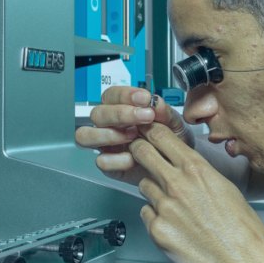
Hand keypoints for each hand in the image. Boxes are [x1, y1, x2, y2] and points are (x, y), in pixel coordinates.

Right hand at [75, 86, 192, 185]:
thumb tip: (156, 102)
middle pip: (97, 114)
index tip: (145, 98)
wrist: (177, 166)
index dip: (125, 95)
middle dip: (120, 114)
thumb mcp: (174, 123)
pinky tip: (133, 158)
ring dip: (109, 134)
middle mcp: (109, 125)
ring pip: (86, 136)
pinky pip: (101, 161)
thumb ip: (165, 112)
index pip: (111, 95)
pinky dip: (116, 160)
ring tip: (133, 137)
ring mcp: (106, 145)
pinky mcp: (109, 166)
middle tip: (145, 117)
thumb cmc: (172, 141)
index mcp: (121, 109)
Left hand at [132, 122, 263, 262]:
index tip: (147, 131)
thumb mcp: (225, 187)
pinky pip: (146, 214)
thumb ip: (200, 173)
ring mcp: (164, 207)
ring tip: (174, 205)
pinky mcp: (157, 230)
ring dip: (153, 190)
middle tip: (140, 155)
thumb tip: (185, 165)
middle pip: (141, 153)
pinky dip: (155, 217)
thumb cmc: (243, 230)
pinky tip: (174, 225)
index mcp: (197, 169)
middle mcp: (177, 184)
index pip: (161, 135)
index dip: (151, 131)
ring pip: (143, 186)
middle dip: (138, 152)